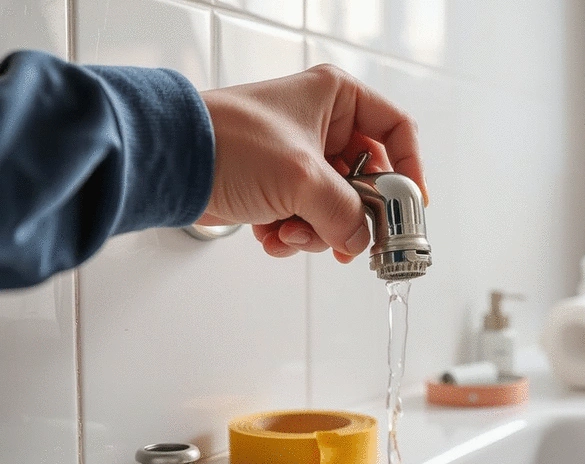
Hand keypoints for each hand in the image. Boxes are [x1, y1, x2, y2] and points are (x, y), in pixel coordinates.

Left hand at [198, 64, 426, 262]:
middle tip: (351, 241)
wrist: (170, 162)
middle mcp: (322, 124)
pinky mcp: (278, 185)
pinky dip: (293, 233)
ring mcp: (299, 157)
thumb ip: (345, 213)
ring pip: (335, 205)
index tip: (411, 207)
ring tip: (290, 231)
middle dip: (353, 215)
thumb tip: (361, 241)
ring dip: (316, 229)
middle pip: (366, 179)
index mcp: (336, 98)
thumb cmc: (229, 143)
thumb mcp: (302, 177)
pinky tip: (271, 235)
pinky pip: (306, 216)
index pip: (396, 129)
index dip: (409, 169)